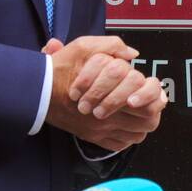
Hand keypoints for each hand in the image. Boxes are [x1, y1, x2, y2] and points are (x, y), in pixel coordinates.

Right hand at [42, 37, 167, 150]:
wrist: (37, 92)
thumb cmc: (60, 69)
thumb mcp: (84, 47)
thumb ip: (112, 46)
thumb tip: (132, 54)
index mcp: (113, 92)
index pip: (148, 101)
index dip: (154, 96)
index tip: (150, 91)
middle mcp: (109, 115)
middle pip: (148, 121)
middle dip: (152, 112)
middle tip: (148, 104)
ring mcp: (101, 129)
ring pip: (136, 134)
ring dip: (141, 125)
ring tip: (138, 115)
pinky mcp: (92, 137)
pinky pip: (119, 145)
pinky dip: (126, 138)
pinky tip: (124, 126)